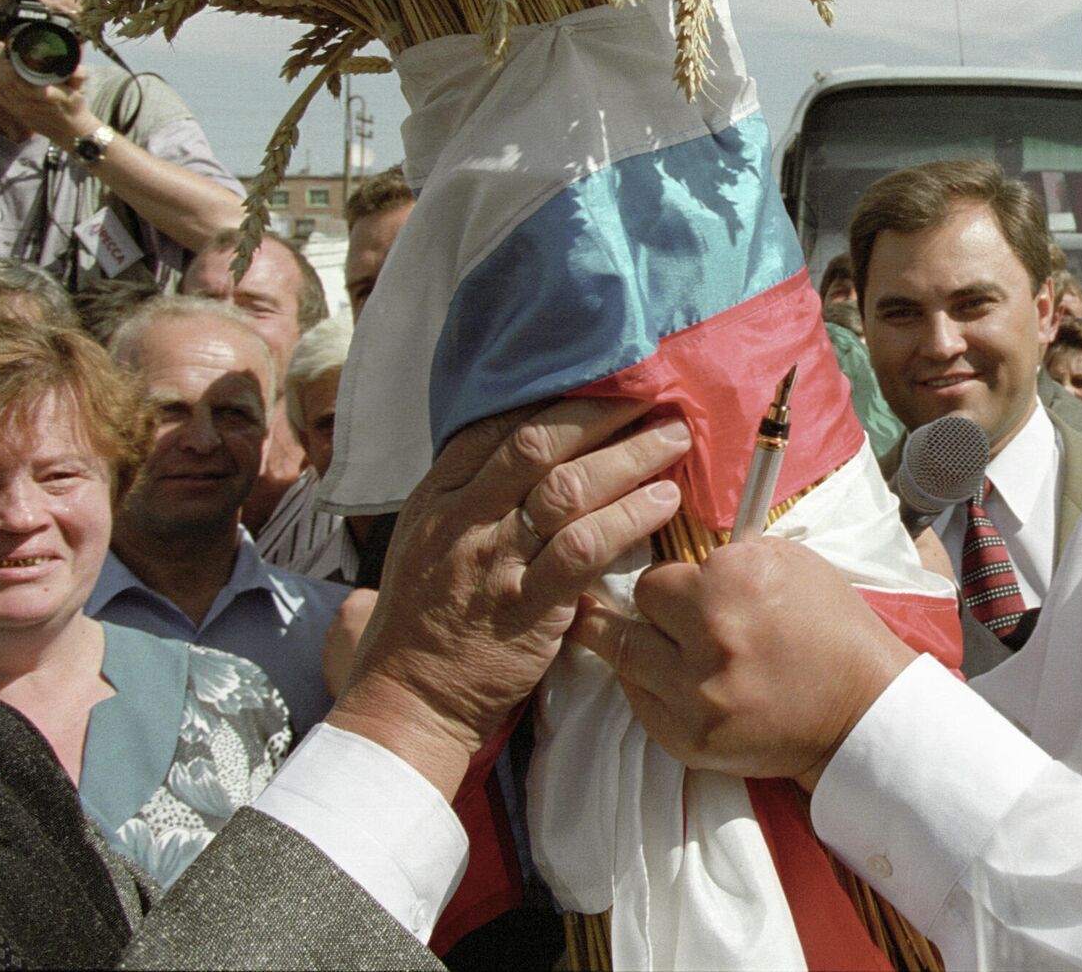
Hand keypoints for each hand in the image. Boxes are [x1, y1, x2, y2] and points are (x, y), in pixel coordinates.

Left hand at [0, 42, 94, 145]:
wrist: (70, 130)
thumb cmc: (74, 106)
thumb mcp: (80, 89)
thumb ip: (78, 74)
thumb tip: (76, 62)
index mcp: (49, 98)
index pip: (21, 82)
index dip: (9, 64)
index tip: (6, 47)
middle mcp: (32, 105)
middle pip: (7, 83)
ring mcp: (22, 111)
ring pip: (1, 89)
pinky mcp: (16, 113)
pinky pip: (0, 98)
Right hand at [327, 397, 687, 796]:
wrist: (409, 701)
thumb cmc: (423, 621)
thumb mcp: (425, 542)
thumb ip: (468, 495)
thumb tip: (519, 445)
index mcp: (437, 498)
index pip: (496, 426)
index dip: (555, 398)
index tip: (603, 379)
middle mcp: (463, 520)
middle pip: (537, 445)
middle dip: (600, 413)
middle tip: (651, 395)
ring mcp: (494, 562)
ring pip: (568, 489)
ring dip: (629, 457)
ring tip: (673, 438)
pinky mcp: (527, 608)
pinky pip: (585, 549)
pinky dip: (629, 518)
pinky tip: (664, 501)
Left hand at [571, 536, 916, 792]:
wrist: (861, 712)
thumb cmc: (833, 634)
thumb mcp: (794, 565)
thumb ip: (734, 557)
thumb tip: (688, 550)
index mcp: (736, 581)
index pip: (664, 569)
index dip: (674, 576)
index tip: (684, 583)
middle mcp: (710, 634)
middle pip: (639, 604)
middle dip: (653, 605)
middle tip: (663, 611)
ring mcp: (695, 692)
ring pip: (622, 652)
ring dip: (627, 639)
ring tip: (607, 629)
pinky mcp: (688, 737)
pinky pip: (639, 700)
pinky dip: (645, 684)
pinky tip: (660, 674)